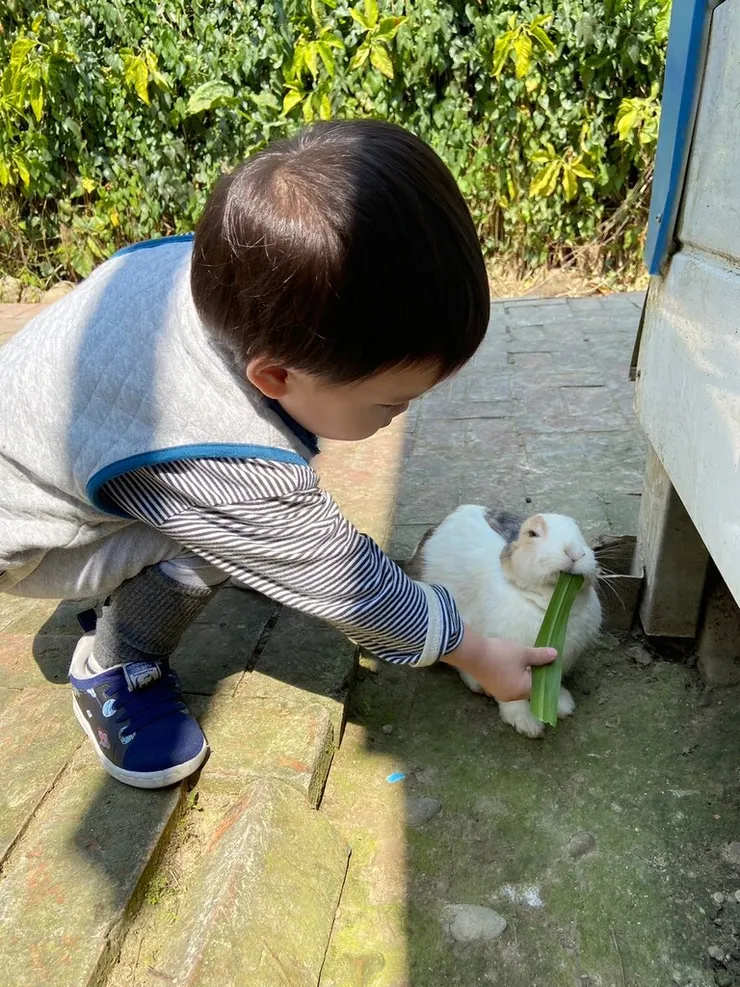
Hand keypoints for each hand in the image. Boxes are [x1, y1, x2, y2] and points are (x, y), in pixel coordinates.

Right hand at [441, 626, 555, 702]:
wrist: (472, 653)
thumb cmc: (501, 654)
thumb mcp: (524, 653)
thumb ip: (541, 656)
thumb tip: (555, 655)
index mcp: (522, 691)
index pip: (540, 686)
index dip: (544, 674)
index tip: (546, 662)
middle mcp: (511, 696)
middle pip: (528, 687)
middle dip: (532, 674)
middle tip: (534, 658)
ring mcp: (499, 693)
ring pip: (516, 684)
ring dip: (520, 674)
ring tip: (520, 658)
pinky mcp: (490, 687)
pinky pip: (505, 682)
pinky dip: (510, 674)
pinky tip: (507, 661)